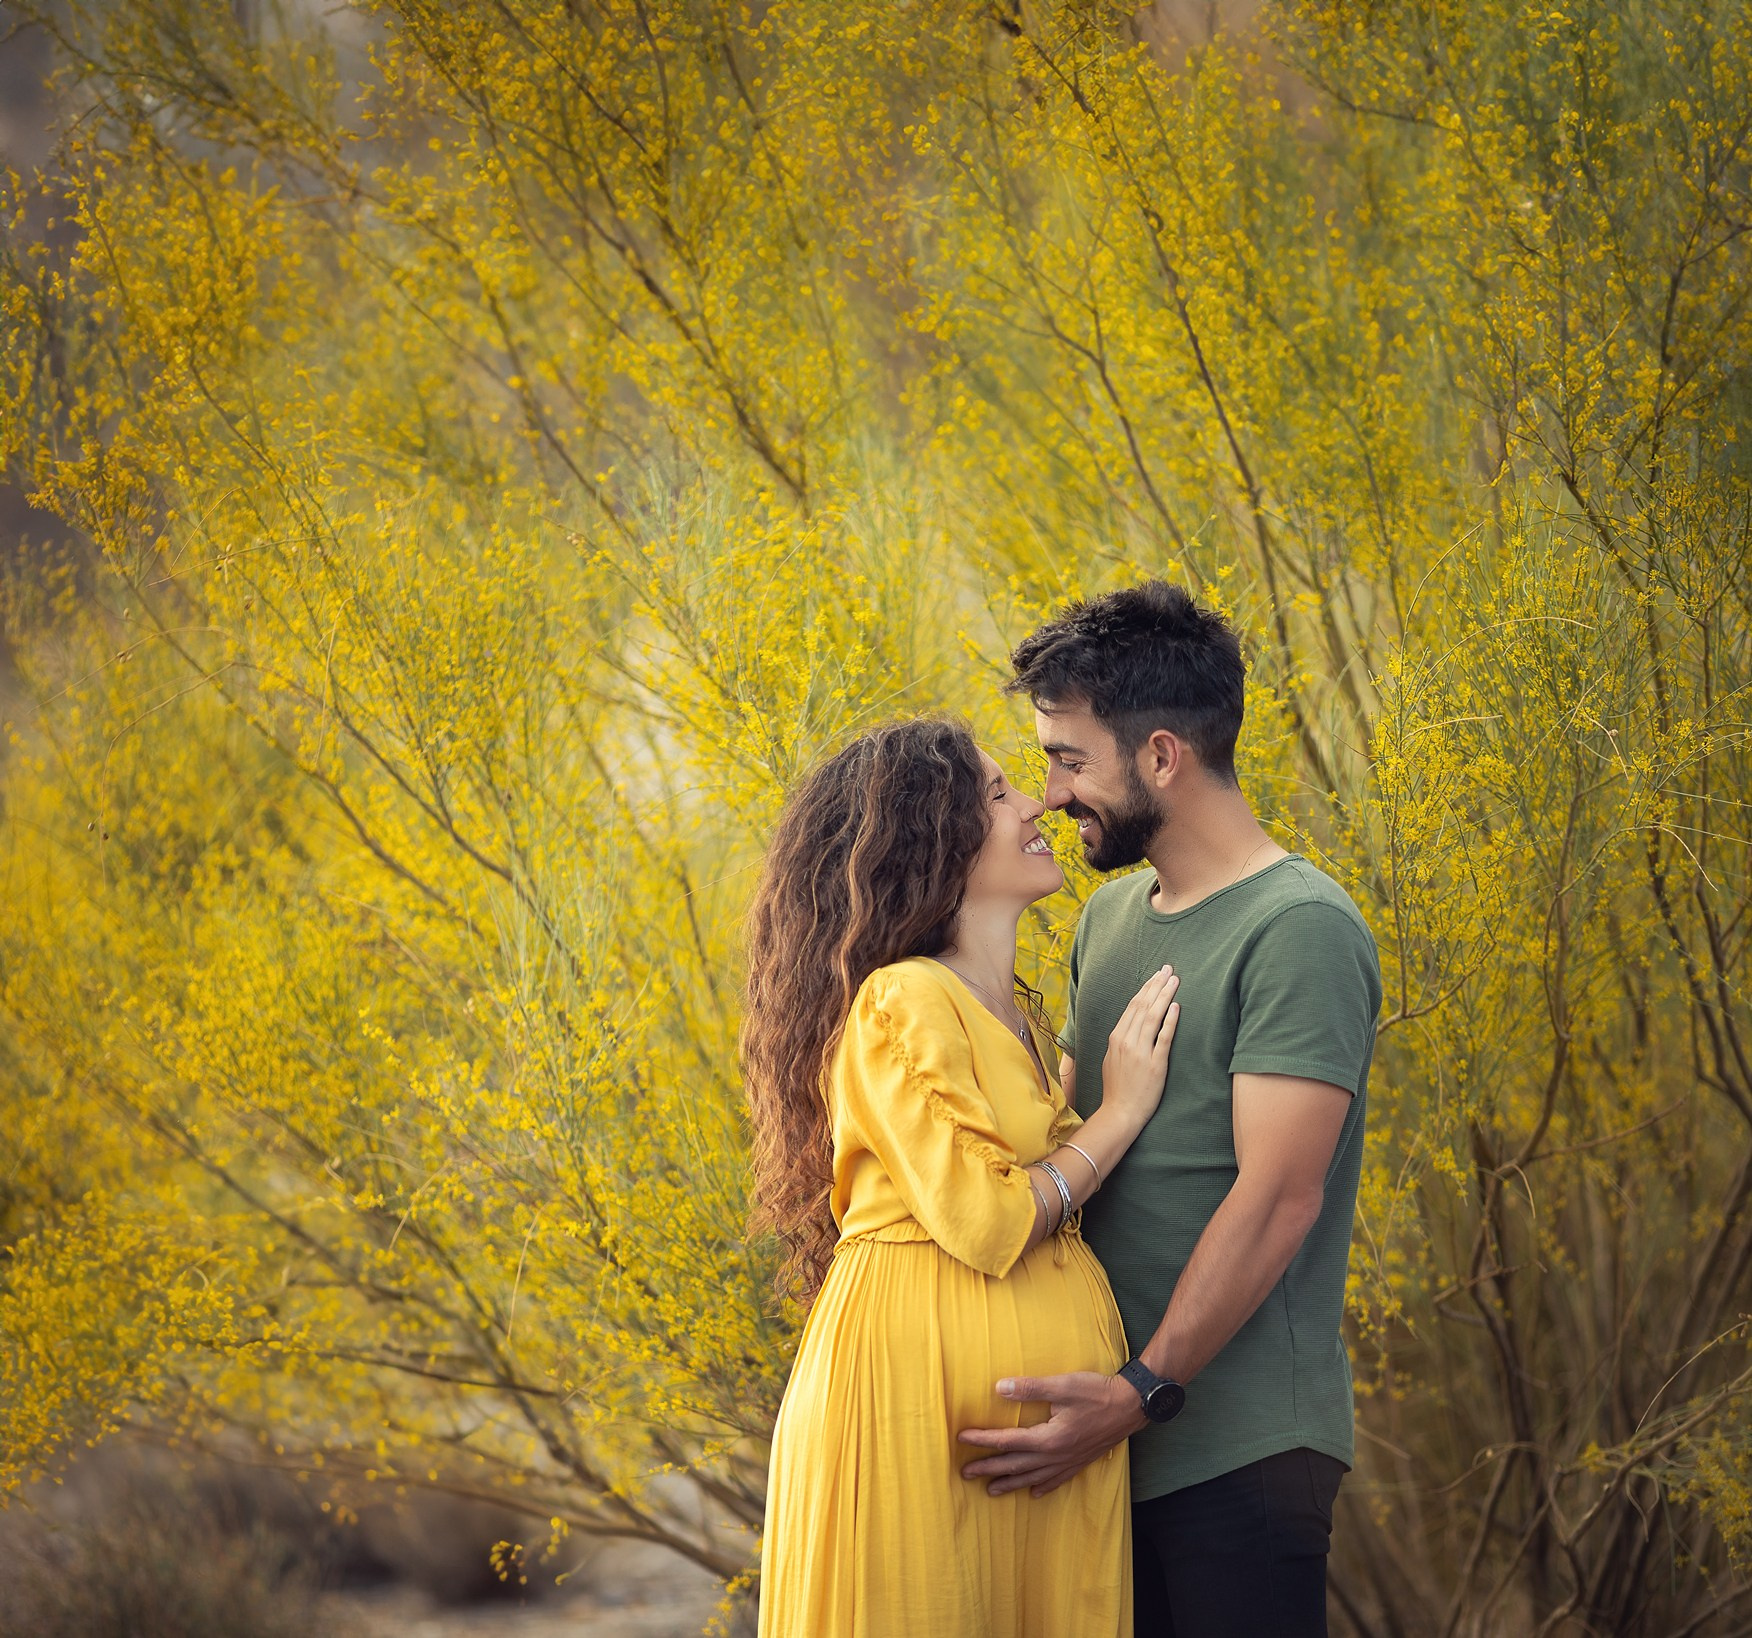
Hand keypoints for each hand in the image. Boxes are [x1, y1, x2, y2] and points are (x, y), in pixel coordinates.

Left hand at [958, 1371, 1146, 1496]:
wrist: (1131, 1406)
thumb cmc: (1097, 1392)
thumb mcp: (1062, 1385)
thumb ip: (1030, 1388)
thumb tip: (998, 1388)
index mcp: (1048, 1439)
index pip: (1007, 1441)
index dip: (983, 1440)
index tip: (961, 1439)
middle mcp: (1056, 1456)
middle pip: (1015, 1465)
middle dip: (989, 1469)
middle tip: (965, 1474)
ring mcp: (1069, 1462)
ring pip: (1033, 1478)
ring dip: (1010, 1483)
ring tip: (991, 1491)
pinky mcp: (1080, 1461)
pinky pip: (1056, 1480)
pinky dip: (1043, 1487)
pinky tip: (1035, 1493)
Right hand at [1100, 965, 1180, 1129]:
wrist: (1121, 1112)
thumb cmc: (1117, 1088)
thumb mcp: (1111, 1058)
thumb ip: (1120, 1040)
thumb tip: (1130, 1025)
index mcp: (1116, 1037)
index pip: (1132, 1006)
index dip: (1146, 988)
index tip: (1156, 976)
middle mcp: (1126, 1041)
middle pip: (1143, 1005)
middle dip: (1156, 985)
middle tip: (1168, 969)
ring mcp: (1140, 1052)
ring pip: (1153, 1016)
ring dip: (1165, 995)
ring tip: (1175, 980)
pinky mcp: (1155, 1064)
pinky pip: (1163, 1037)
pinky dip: (1170, 1020)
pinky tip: (1176, 1006)